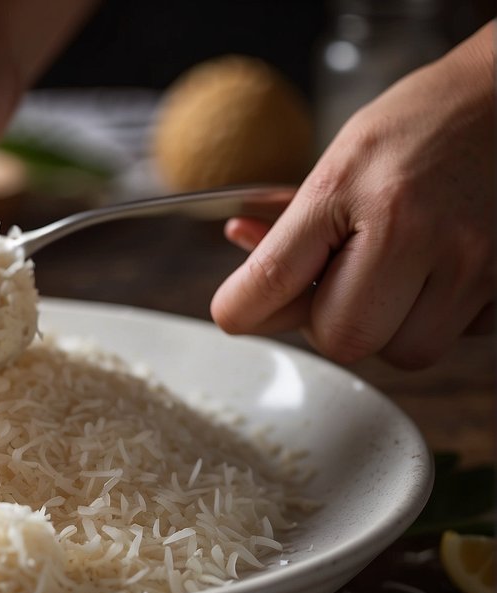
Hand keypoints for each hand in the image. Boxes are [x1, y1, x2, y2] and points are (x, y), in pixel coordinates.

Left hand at [211, 21, 494, 368]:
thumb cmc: (423, 123)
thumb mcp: (339, 164)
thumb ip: (290, 234)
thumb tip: (241, 298)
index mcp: (352, 191)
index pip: (269, 283)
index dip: (241, 309)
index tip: (238, 310)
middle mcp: (414, 232)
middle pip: (342, 340)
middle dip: (331, 320)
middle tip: (338, 284)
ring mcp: (471, 263)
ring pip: (403, 351)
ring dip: (390, 327)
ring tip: (397, 275)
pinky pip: (454, 336)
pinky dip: (437, 316)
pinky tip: (439, 270)